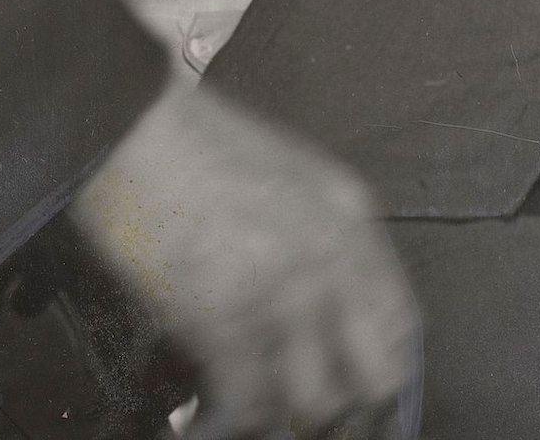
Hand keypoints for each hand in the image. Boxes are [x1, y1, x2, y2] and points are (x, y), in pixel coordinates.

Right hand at [73, 81, 420, 438]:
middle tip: (304, 413)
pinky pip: (247, 404)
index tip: (354, 395)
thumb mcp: (296, 180)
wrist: (138, 128)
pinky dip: (232, 416)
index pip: (400, 324)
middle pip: (372, 377)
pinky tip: (210, 407)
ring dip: (284, 415)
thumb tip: (327, 319)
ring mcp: (282, 291)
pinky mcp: (222, 318)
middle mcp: (333, 259)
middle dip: (344, 407)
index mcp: (354, 220)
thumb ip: (323, 242)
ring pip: (313, 405)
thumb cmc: (206, 148)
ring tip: (255, 403)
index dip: (378, 371)